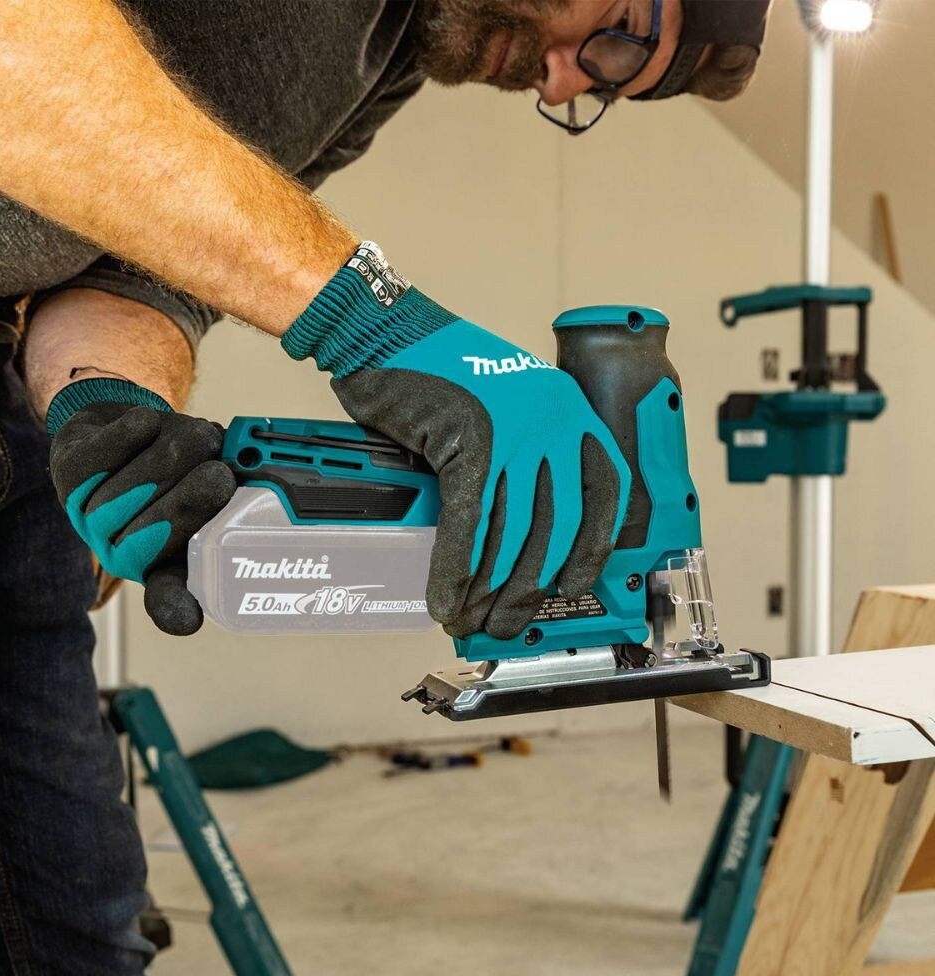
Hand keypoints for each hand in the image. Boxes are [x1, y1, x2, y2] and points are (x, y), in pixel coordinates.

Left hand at [47, 381, 235, 634]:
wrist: (128, 430)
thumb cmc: (178, 473)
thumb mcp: (214, 496)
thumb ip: (232, 516)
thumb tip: (261, 522)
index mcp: (160, 564)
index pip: (167, 593)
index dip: (174, 608)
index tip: (189, 621)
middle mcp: (121, 548)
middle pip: (155, 526)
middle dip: (192, 497)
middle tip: (221, 474)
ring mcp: (88, 513)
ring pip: (135, 485)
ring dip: (173, 453)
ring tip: (196, 439)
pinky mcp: (68, 471)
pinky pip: (101, 456)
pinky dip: (129, 434)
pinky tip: (149, 423)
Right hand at [282, 243, 629, 639]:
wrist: (388, 335)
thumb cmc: (439, 375)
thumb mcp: (504, 411)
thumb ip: (522, 462)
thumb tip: (520, 541)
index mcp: (570, 411)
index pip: (606, 493)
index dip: (591, 549)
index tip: (573, 587)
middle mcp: (553, 418)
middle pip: (556, 525)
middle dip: (530, 587)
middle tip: (508, 622)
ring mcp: (516, 427)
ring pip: (512, 531)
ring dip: (490, 589)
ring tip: (472, 621)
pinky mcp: (472, 438)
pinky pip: (469, 521)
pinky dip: (455, 568)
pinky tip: (446, 597)